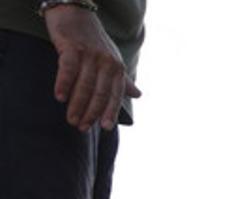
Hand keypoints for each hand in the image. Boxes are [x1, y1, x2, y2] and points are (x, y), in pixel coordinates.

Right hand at [44, 5, 140, 130]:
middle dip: (91, 112)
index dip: (110, 112)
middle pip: (100, 93)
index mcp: (117, 69)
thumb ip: (122, 80)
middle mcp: (107, 63)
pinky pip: (68, 69)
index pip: (115, 95)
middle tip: (81, 126)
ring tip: (70, 119)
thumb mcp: (112, 60)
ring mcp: (90, 55)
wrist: (76, 14)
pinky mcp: (73, 47)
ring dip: (77, 104)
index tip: (104, 127)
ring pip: (84, 85)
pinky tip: (59, 97)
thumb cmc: (94, 41)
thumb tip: (139, 95)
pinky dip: (64, 84)